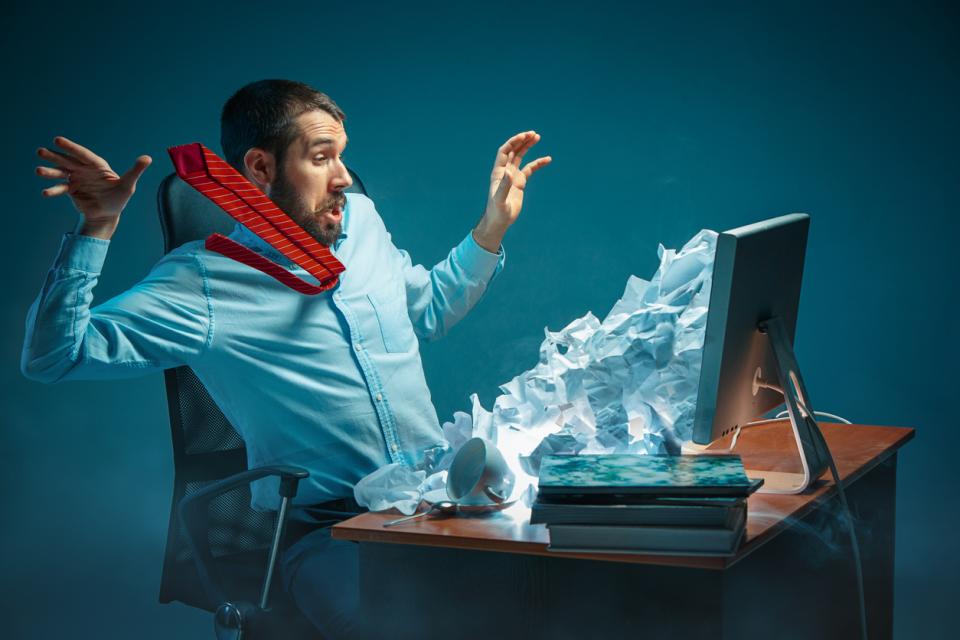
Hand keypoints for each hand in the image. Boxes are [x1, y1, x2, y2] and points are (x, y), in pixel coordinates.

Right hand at [36, 137, 151, 239]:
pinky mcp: (71, 190)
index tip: (57, 140)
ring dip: (49, 171)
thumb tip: (148, 157)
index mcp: (97, 166)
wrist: (108, 215)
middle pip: (68, 161)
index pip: (83, 155)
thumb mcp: (128, 185)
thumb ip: (135, 171)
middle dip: (54, 156)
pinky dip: (53, 190)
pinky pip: (60, 189)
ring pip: (60, 172)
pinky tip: (45, 193)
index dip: (71, 148)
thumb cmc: (119, 199)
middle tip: (40, 151)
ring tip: (38, 170)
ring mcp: (76, 179)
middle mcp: (84, 169)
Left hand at [473, 131, 550, 251]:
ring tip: (537, 137)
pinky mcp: (519, 183)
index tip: (524, 136)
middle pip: (513, 151)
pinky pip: (529, 169)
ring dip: (527, 146)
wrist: (499, 221)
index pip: (504, 151)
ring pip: (520, 157)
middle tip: (533, 134)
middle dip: (522, 141)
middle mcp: (505, 171)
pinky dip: (538, 163)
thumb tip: (510, 172)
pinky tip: (548, 159)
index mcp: (498, 172)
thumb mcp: (500, 200)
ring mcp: (512, 176)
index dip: (513, 142)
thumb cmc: (497, 212)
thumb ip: (504, 186)